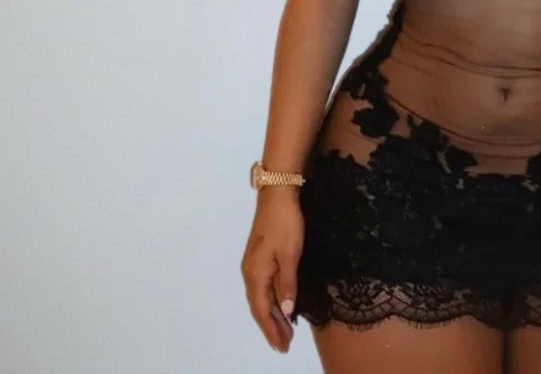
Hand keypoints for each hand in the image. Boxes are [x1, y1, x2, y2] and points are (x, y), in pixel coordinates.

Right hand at [240, 188, 304, 353]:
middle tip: (284, 345)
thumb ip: (287, 284)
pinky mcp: (259, 257)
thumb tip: (286, 311)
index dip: (271, 330)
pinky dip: (271, 301)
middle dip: (271, 327)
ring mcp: (253, 264)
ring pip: (261, 298)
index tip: (282, 346)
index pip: (262, 310)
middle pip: (259, 307)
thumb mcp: (291, 255)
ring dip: (272, 316)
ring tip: (284, 332)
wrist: (277, 194)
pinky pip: (263, 287)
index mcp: (255, 273)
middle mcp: (250, 272)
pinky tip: (280, 306)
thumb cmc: (286, 224)